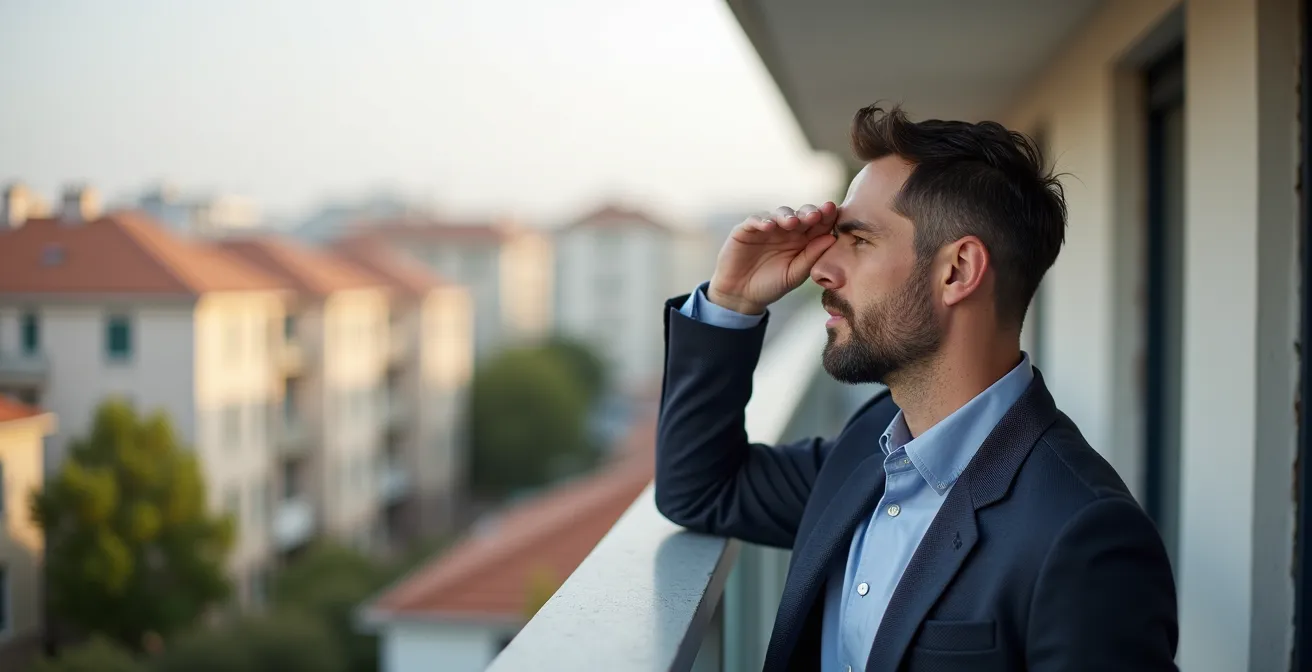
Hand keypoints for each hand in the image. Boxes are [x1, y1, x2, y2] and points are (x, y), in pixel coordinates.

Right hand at [707, 203, 837, 313]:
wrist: (741, 295)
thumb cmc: (772, 285)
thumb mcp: (795, 274)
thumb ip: (811, 257)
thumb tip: (832, 237)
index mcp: (803, 240)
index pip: (817, 224)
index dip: (826, 216)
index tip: (834, 212)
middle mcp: (786, 230)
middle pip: (801, 214)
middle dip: (809, 212)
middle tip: (816, 215)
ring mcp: (767, 228)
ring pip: (780, 213)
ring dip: (787, 215)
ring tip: (792, 222)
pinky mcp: (746, 230)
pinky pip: (754, 220)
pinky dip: (762, 221)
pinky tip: (769, 226)